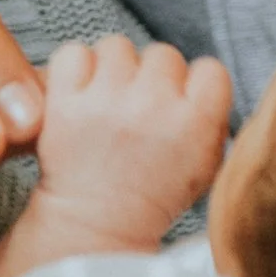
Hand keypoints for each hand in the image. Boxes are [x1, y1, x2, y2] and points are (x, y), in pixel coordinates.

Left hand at [0, 38, 234, 276]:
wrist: (94, 230)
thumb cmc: (151, 199)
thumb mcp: (204, 169)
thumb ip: (211, 121)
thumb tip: (202, 81)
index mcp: (196, 124)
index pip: (209, 69)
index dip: (193, 84)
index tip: (179, 104)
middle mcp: (154, 106)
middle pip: (163, 54)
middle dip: (151, 77)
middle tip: (138, 108)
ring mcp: (107, 101)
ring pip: (117, 46)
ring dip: (112, 69)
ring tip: (106, 102)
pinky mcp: (65, 103)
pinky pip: (73, 53)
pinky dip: (73, 69)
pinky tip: (79, 97)